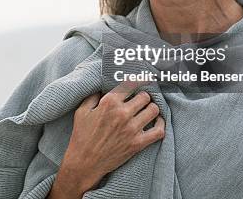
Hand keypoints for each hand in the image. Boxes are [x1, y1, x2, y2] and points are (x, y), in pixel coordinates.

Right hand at [48, 82, 164, 197]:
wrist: (85, 162)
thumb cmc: (82, 136)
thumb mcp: (82, 111)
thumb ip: (93, 96)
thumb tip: (103, 88)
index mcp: (109, 102)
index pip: (130, 85)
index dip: (135, 83)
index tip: (138, 82)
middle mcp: (122, 113)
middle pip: (144, 96)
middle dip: (143, 96)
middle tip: (141, 100)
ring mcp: (131, 129)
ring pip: (153, 110)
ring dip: (152, 108)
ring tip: (148, 110)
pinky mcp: (138, 143)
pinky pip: (158, 131)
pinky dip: (160, 124)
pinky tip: (157, 122)